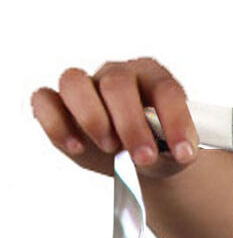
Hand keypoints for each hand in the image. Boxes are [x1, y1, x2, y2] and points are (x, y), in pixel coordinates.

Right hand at [31, 58, 199, 178]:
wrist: (142, 161)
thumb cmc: (161, 149)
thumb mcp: (177, 154)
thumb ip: (177, 151)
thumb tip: (171, 153)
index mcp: (153, 79)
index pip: (164, 89)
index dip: (174, 121)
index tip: (183, 154)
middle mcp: (117, 76)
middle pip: (117, 84)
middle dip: (131, 125)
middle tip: (143, 157)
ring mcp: (86, 87)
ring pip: (73, 81)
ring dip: (91, 117)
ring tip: (110, 147)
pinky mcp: (60, 106)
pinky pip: (44, 100)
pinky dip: (56, 123)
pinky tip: (76, 146)